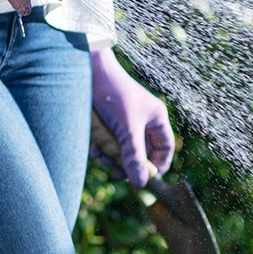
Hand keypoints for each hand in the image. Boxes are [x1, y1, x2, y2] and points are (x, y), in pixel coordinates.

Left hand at [89, 49, 174, 187]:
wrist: (88, 71)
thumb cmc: (113, 95)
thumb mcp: (127, 129)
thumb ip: (134, 157)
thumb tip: (141, 182)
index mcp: (155, 119)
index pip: (164, 148)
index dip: (157, 165)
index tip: (144, 178)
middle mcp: (143, 120)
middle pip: (141, 153)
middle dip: (128, 162)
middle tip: (116, 172)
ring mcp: (125, 121)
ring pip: (122, 150)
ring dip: (111, 156)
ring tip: (100, 154)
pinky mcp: (108, 122)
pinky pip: (109, 142)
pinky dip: (101, 147)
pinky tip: (93, 147)